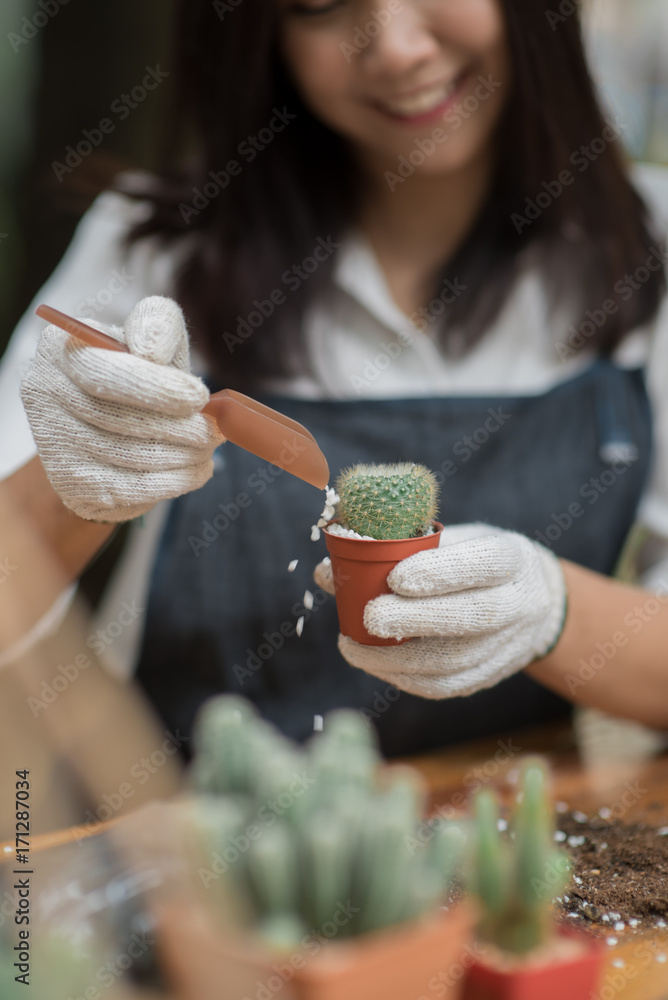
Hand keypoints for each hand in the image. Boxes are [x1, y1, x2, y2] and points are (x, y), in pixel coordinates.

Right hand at [20, 296, 223, 521]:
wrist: (108, 427)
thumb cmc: (138, 374)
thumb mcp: (150, 339)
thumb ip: (157, 325)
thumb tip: (151, 349)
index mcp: (59, 348)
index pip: (101, 370)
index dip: (155, 387)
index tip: (198, 397)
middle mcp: (43, 392)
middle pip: (115, 418)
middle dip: (176, 427)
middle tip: (212, 432)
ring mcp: (52, 442)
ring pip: (126, 456)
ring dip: (180, 456)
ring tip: (207, 449)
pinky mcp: (69, 484)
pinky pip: (129, 489)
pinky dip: (172, 481)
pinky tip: (196, 470)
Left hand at [314, 523, 566, 697]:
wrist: (536, 603)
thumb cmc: (474, 560)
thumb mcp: (450, 539)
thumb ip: (396, 551)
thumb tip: (327, 572)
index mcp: (512, 558)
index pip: (483, 564)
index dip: (441, 573)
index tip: (396, 578)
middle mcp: (519, 604)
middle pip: (471, 617)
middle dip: (415, 620)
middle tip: (369, 616)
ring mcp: (509, 645)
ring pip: (455, 661)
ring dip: (398, 658)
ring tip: (353, 646)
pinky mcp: (491, 676)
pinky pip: (447, 685)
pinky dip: (405, 678)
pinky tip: (375, 664)